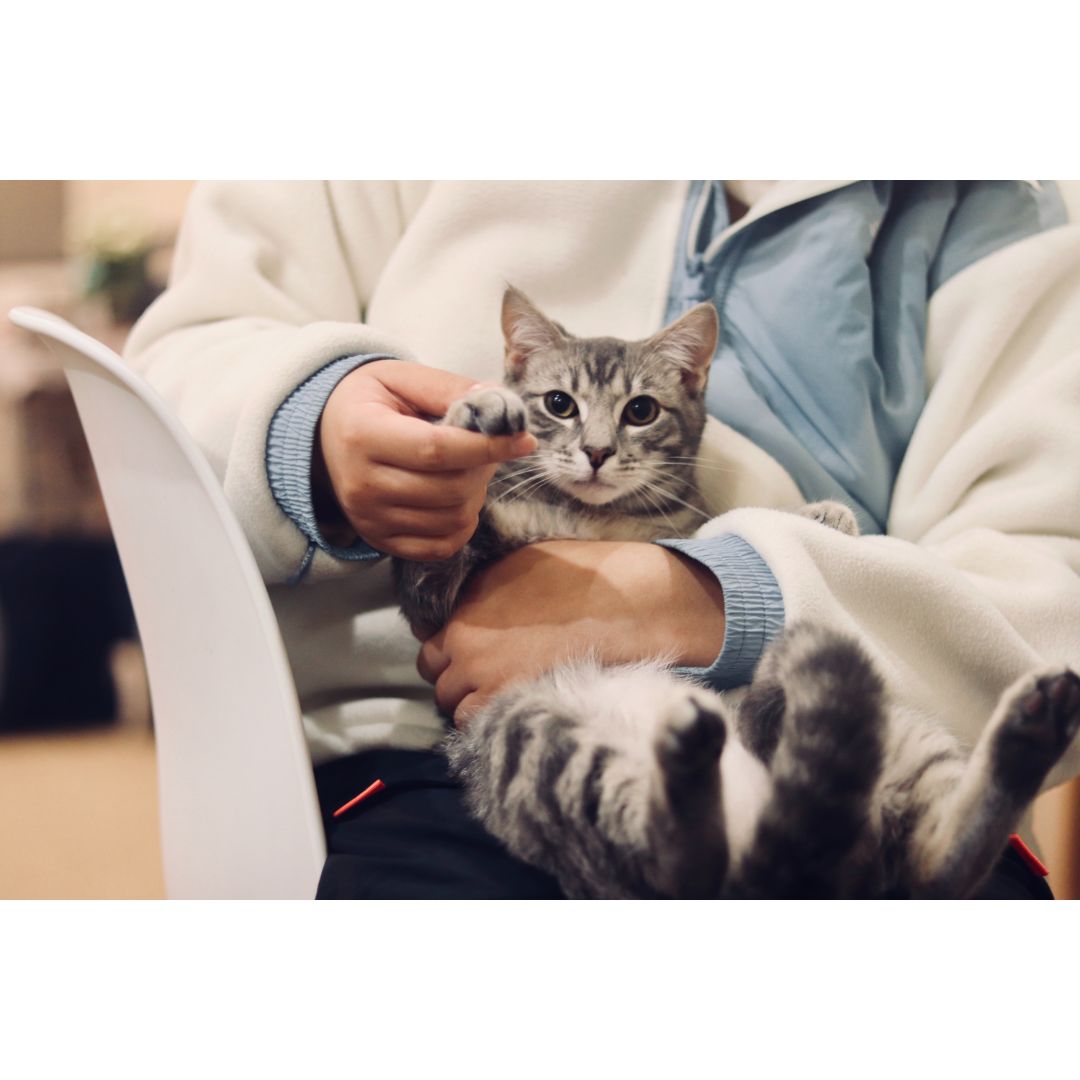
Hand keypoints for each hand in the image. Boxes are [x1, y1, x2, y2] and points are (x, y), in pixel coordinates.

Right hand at [313, 360, 535, 559]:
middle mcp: (361, 484)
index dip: (487, 447)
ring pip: (451, 519)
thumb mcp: (401, 378)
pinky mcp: (379, 540)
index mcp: (363, 435)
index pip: (437, 450)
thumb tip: (500, 405)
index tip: (523, 440)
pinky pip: (440, 546)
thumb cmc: (368, 402)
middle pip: (449, 489)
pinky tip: (458, 499)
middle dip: (482, 469)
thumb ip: (449, 388)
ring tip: (466, 469)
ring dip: (475, 494)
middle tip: (485, 449)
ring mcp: (369, 518)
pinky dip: (461, 526)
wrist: (323, 435)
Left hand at [417, 540, 725, 722]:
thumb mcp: (517, 565)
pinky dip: (488, 722)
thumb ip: (480, 591)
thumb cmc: (581, 578)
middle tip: (489, 677)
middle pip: (437, 677)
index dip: (450, 650)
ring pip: (453, 706)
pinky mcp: (508, 704)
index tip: (471, 654)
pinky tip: (514, 709)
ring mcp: (484, 678)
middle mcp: (465, 643)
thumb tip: (461, 606)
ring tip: (503, 697)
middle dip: (457, 678)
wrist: (624, 605)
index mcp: (465, 606)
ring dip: (470, 703)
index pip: (429, 643)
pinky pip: (477, 726)